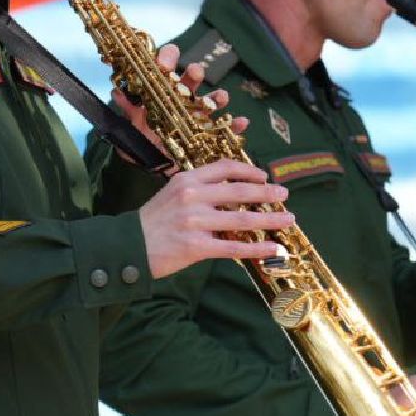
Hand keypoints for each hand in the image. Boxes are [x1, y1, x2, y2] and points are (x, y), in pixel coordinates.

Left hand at [113, 44, 251, 151]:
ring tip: (221, 98)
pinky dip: (236, 124)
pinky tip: (242, 123)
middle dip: (194, 73)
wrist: (156, 167)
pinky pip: (226, 127)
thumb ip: (127, 110)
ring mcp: (198, 115)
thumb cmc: (144, 142)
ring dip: (217, 96)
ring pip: (211, 100)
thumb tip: (116, 91)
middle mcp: (181, 99)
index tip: (166, 62)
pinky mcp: (210, 133)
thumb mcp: (131, 128)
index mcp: (162, 92)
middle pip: (191, 79)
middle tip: (194, 74)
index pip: (165, 67)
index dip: (166, 59)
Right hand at [138, 159, 294, 278]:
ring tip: (288, 220)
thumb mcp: (172, 194)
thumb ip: (200, 190)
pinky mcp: (196, 246)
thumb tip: (235, 194)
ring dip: (270, 220)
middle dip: (267, 193)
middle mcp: (192, 196)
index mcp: (187, 179)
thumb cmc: (152, 221)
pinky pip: (234, 247)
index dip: (249, 170)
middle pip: (240, 191)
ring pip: (242, 219)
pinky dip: (257, 248)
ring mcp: (195, 221)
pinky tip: (273, 248)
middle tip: (285, 195)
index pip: (225, 167)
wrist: (127, 247)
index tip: (264, 175)